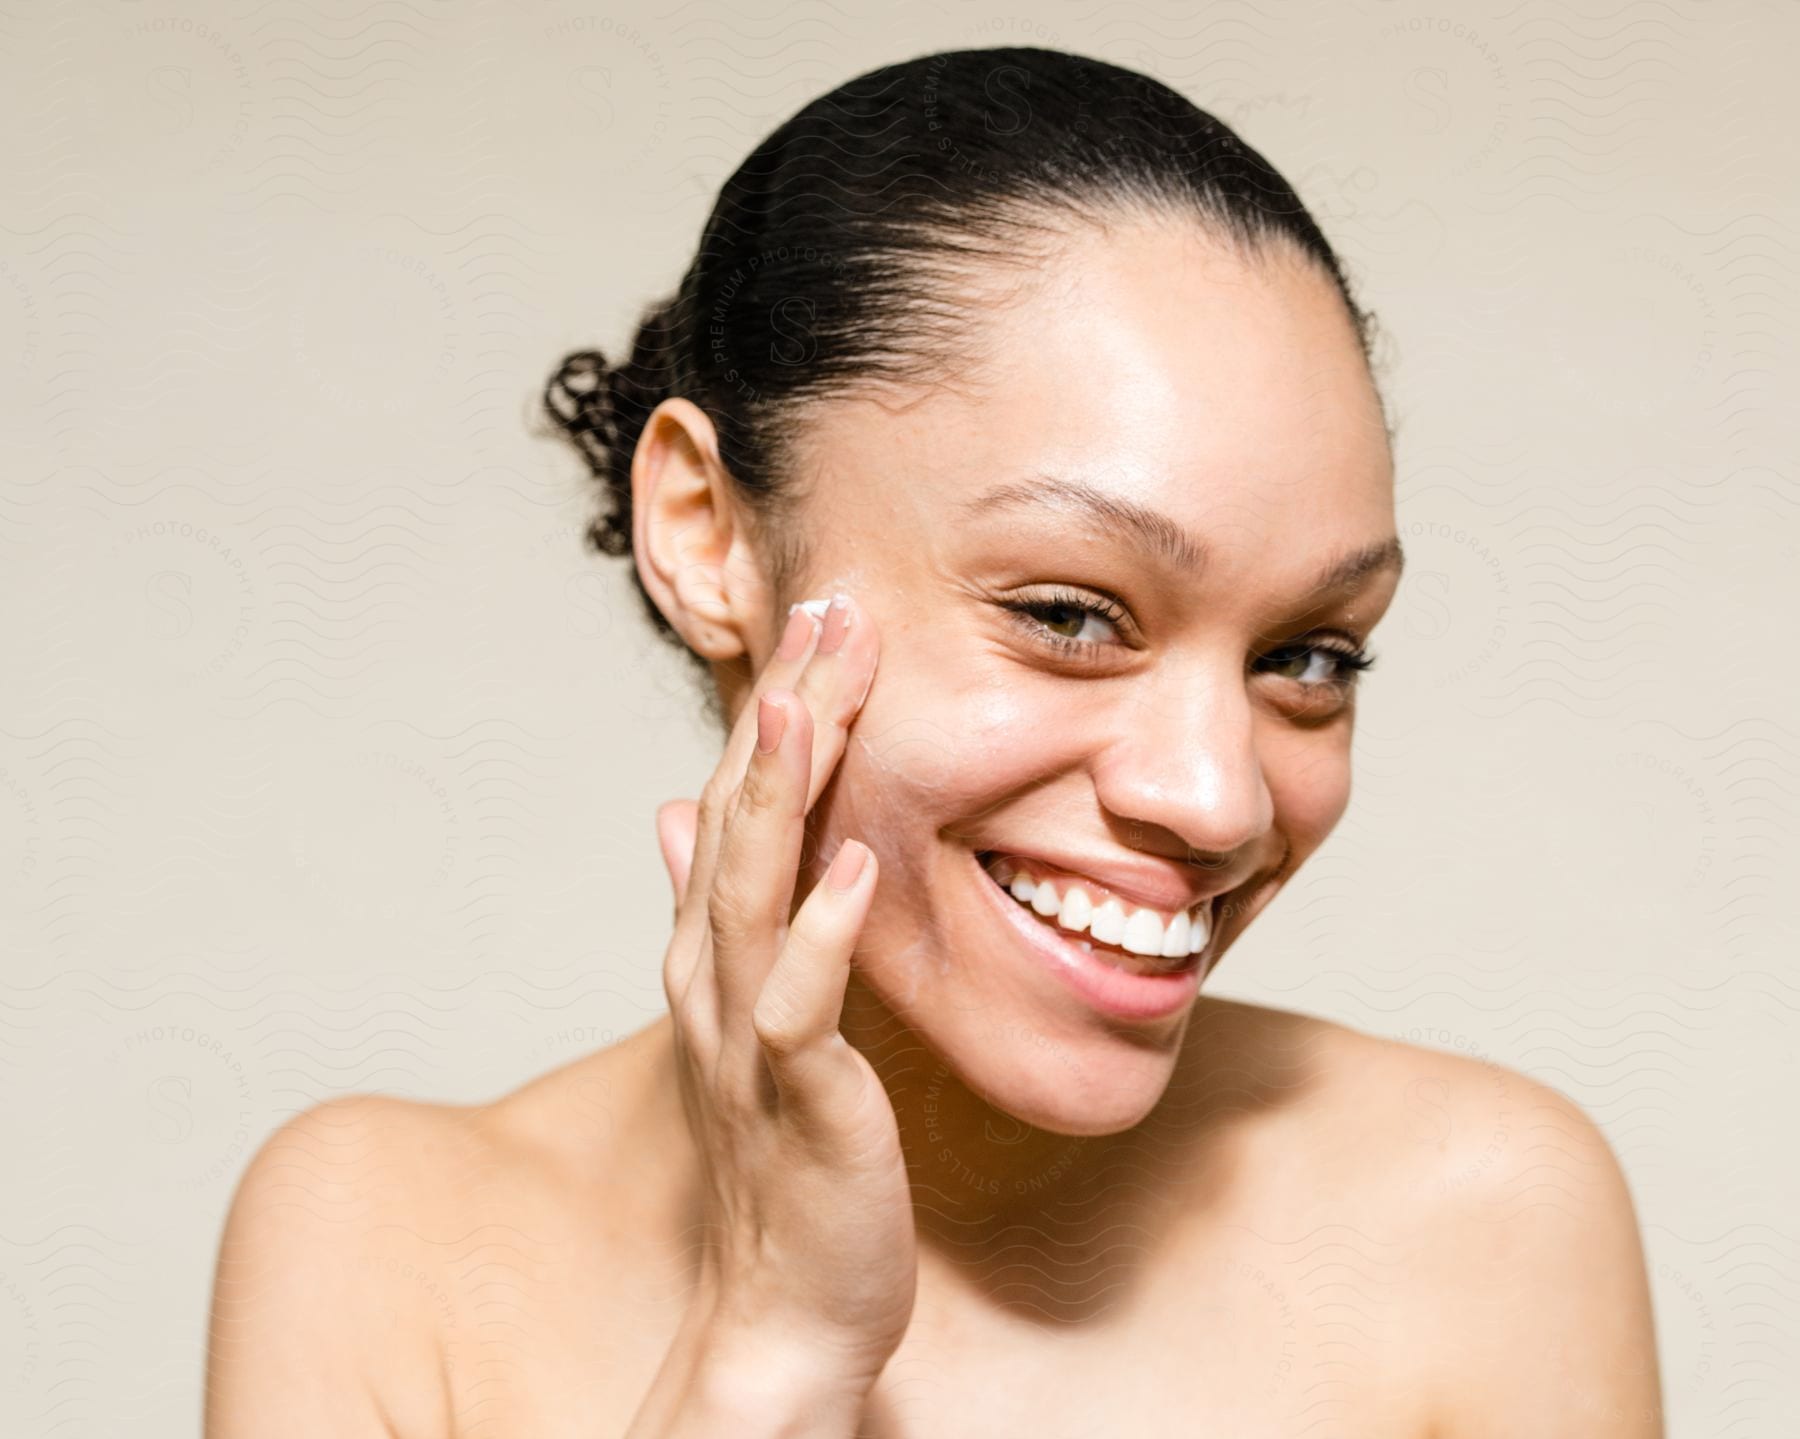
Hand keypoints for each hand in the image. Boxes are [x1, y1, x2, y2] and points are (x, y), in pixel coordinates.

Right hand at [654, 593, 914, 1391]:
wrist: (788, 1300)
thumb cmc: (784, 1154)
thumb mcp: (748, 1012)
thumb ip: (715, 908)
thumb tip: (678, 810)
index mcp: (717, 950)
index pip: (744, 803)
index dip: (781, 708)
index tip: (822, 616)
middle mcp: (720, 978)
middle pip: (743, 821)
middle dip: (785, 712)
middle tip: (827, 607)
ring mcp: (751, 1036)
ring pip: (753, 894)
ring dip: (776, 795)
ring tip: (805, 700)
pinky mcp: (798, 1100)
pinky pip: (803, 1008)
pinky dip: (825, 936)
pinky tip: (859, 867)